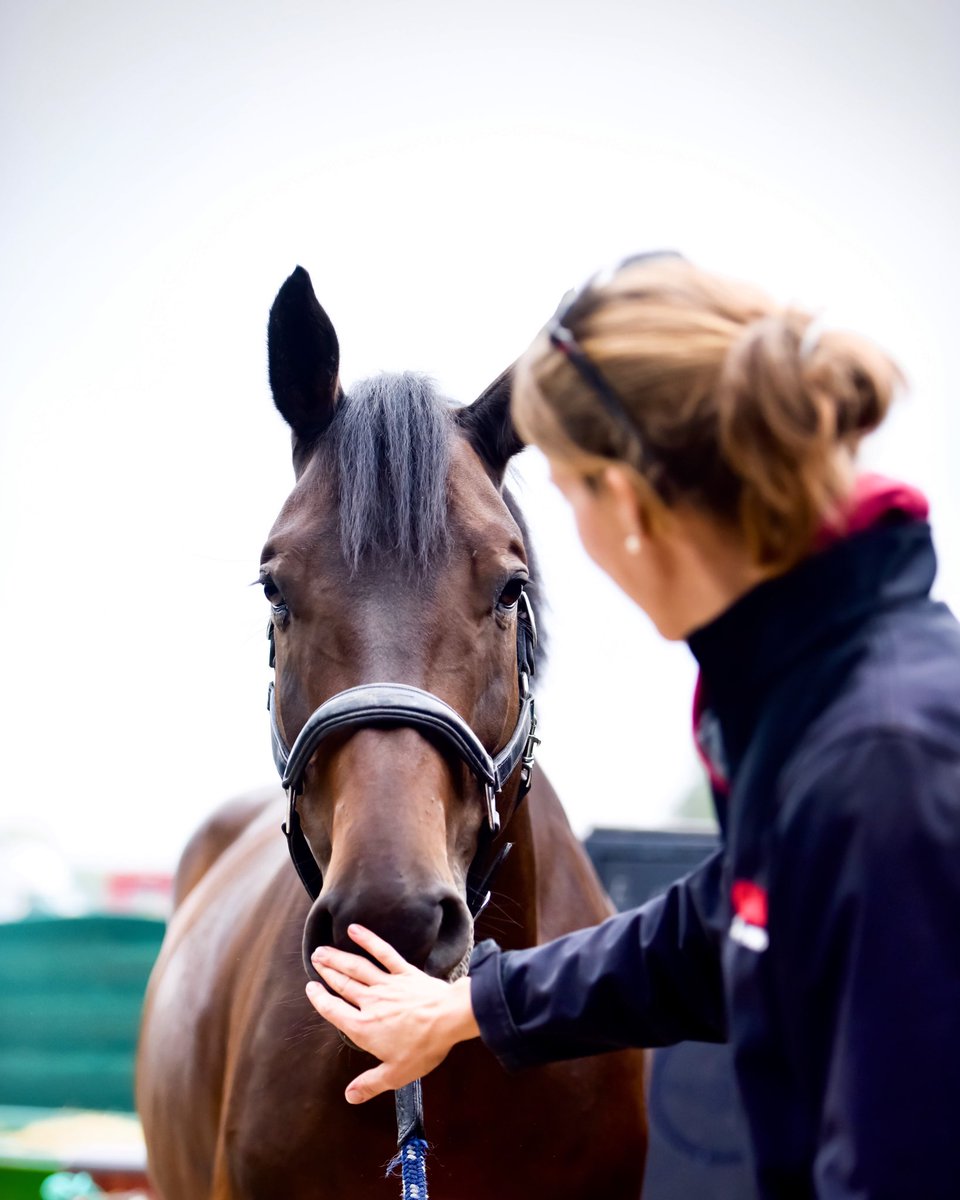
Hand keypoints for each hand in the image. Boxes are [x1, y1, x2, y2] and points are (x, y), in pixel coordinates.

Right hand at [305, 923, 479, 1103]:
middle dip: (326, 971)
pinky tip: (355, 929)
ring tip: (323, 949)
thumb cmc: (423, 1047)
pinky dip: (368, 940)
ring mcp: (387, 984)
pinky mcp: (404, 972)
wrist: (449, 1018)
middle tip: (314, 959)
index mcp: (363, 1027)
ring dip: (338, 957)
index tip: (310, 988)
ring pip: (357, 967)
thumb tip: (349, 1096)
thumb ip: (370, 1084)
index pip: (334, 1011)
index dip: (320, 999)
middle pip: (343, 984)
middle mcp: (370, 1002)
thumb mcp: (395, 1074)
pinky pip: (383, 953)